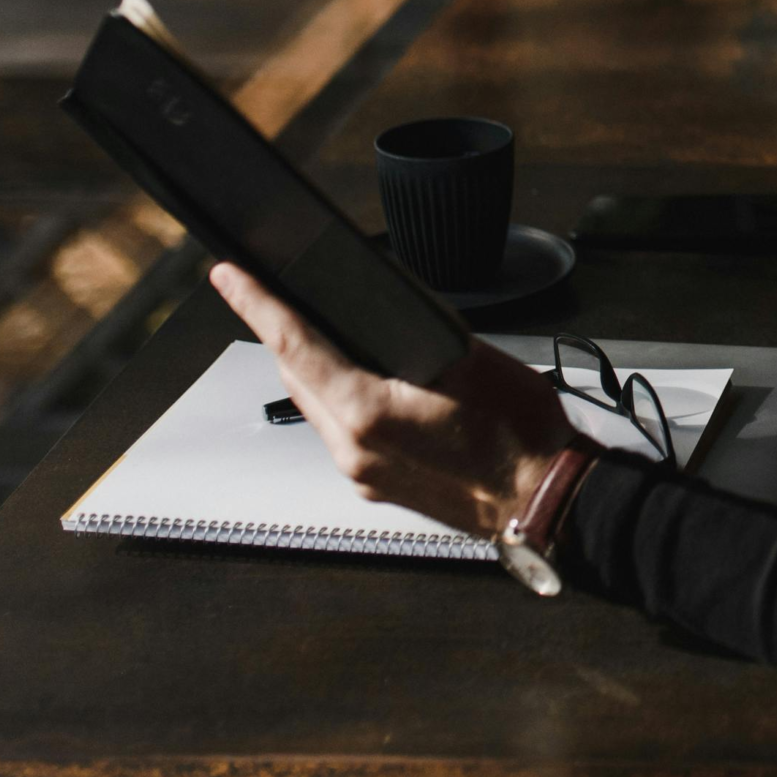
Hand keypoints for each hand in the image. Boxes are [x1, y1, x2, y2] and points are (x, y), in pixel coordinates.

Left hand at [209, 262, 576, 538]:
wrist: (545, 500)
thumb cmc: (521, 438)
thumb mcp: (471, 360)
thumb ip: (417, 331)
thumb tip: (385, 308)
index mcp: (368, 414)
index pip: (294, 347)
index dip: (257, 305)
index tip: (231, 277)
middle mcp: (353, 449)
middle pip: (299, 377)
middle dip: (292, 334)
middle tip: (291, 297)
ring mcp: (363, 472)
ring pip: (319, 406)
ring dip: (323, 368)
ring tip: (348, 338)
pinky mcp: (379, 483)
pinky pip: (344, 432)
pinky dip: (349, 400)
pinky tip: (381, 383)